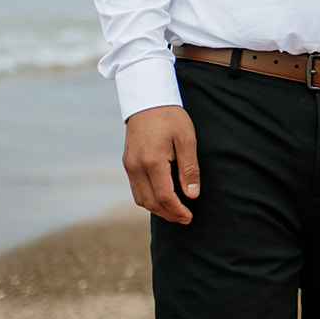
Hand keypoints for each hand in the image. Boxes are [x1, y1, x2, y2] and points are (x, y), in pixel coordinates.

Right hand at [122, 104, 199, 223]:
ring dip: (157, 209)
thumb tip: (192, 194)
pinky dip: (148, 199)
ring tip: (175, 211)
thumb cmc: (170, 117)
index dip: (177, 210)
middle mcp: (136, 166)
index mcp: (152, 161)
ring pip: (140, 199)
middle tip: (184, 218)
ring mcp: (129, 165)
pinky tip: (162, 198)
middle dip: (168, 214)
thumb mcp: (186, 139)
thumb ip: (189, 168)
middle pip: (150, 202)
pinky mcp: (127, 163)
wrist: (147, 100)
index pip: (164, 196)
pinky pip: (136, 189)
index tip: (189, 217)